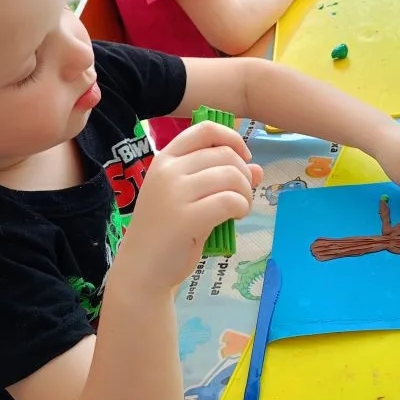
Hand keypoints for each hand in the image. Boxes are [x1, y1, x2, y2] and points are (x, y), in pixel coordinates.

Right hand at [124, 122, 262, 288]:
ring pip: (231, 176)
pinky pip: (230, 201)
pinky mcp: (186, 218)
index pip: (204, 129)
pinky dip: (242, 207)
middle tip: (242, 195)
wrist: (142, 269)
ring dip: (245, 192)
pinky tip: (236, 216)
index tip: (244, 157)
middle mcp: (168, 170)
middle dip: (244, 174)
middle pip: (224, 154)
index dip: (232, 138)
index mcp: (165, 159)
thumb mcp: (190, 198)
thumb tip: (257, 169)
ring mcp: (174, 193)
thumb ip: (219, 179)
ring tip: (240, 208)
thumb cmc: (166, 231)